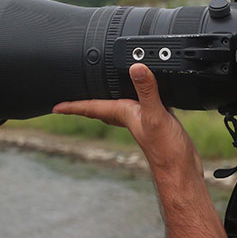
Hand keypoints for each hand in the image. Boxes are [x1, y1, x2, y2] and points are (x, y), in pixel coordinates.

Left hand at [53, 63, 201, 173]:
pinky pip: (141, 104)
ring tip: (99, 90)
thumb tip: (136, 68)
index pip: (91, 108)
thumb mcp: (155, 115)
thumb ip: (147, 91)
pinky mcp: (157, 120)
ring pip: (120, 105)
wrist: (181, 170)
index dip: (72, 106)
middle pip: (101, 107)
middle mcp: (129, 117)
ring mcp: (143, 119)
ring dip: (109, 98)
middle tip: (73, 97)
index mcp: (123, 114)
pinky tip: (146, 92)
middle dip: (86, 102)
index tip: (55, 107)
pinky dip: (139, 96)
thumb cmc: (166, 150)